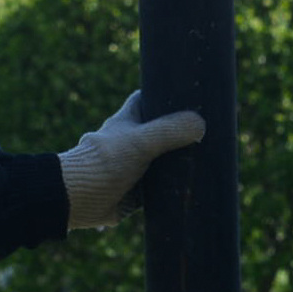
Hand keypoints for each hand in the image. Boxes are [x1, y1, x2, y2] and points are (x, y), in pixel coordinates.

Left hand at [58, 92, 206, 228]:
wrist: (80, 199)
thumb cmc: (104, 162)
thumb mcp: (140, 141)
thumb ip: (170, 131)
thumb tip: (201, 124)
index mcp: (127, 121)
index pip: (145, 99)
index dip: (162, 94)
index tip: (187, 93)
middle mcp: (132, 142)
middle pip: (161, 131)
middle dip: (181, 131)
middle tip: (210, 129)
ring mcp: (135, 167)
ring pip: (163, 161)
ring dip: (180, 162)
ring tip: (211, 158)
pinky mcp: (137, 192)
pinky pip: (161, 189)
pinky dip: (175, 189)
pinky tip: (197, 186)